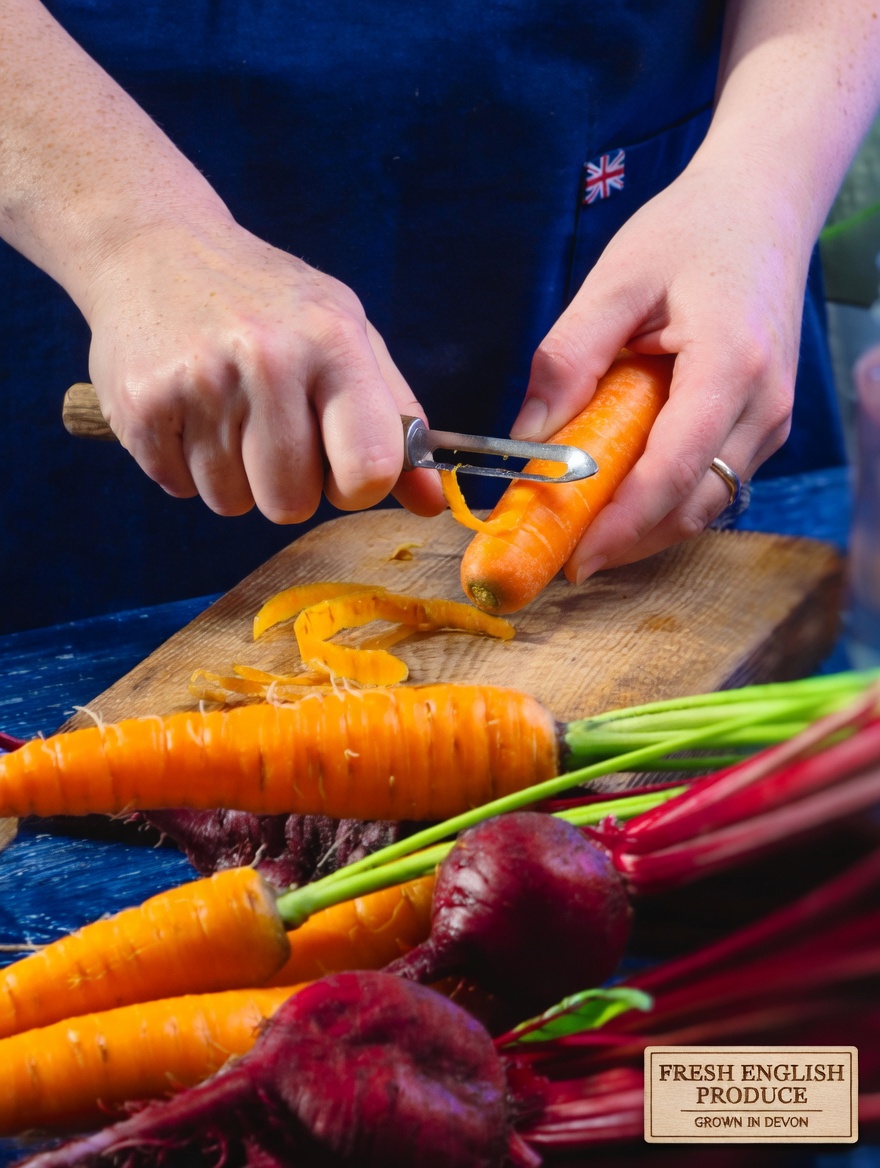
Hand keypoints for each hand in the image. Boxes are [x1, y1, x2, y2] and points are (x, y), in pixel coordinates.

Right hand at [84, 214, 444, 521]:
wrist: (154, 247)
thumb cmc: (270, 303)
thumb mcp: (346, 336)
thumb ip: (396, 421)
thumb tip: (433, 504)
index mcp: (332, 341)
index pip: (370, 471)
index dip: (358, 486)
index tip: (341, 464)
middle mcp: (267, 359)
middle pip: (292, 503)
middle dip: (288, 485)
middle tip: (274, 431)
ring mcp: (198, 382)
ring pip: (232, 504)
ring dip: (234, 476)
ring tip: (227, 413)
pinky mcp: (141, 406)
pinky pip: (179, 490)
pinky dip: (186, 466)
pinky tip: (189, 411)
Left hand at [510, 160, 806, 581]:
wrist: (765, 204)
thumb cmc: (692, 231)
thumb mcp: (617, 280)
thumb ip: (569, 358)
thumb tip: (526, 438)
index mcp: (732, 365)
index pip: (674, 471)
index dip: (621, 525)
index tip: (572, 557)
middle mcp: (766, 406)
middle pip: (694, 506)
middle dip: (628, 541)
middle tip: (563, 554)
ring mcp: (773, 420)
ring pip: (707, 504)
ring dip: (645, 528)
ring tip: (582, 531)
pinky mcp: (765, 424)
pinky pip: (714, 482)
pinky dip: (665, 501)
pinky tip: (620, 496)